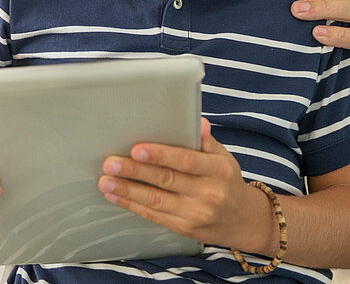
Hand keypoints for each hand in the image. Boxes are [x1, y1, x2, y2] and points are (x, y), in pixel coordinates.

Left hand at [97, 119, 269, 252]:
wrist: (244, 220)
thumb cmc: (226, 181)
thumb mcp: (223, 158)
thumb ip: (205, 141)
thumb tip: (197, 121)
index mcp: (219, 171)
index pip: (186, 161)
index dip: (161, 155)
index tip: (137, 149)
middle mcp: (209, 193)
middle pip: (166, 180)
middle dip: (135, 171)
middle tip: (111, 163)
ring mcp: (196, 214)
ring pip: (156, 200)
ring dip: (127, 190)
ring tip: (105, 180)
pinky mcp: (184, 228)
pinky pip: (154, 215)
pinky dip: (132, 204)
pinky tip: (115, 195)